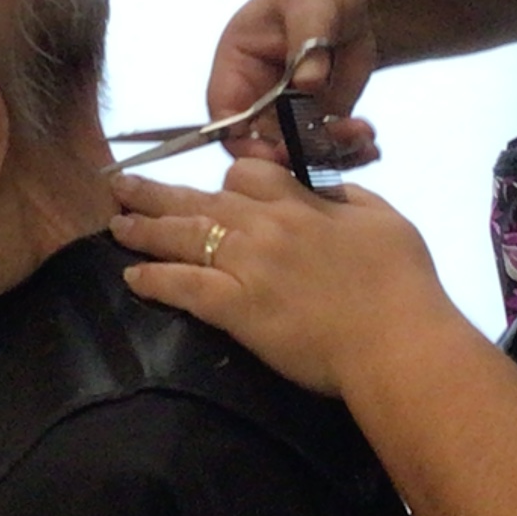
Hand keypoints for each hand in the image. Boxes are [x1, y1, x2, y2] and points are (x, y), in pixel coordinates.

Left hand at [111, 162, 462, 398]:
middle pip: (201, 200)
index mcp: (300, 204)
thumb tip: (323, 188)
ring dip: (145, 229)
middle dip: (158, 193)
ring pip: (184, 237)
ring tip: (115, 224)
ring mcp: (247, 266)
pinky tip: (132, 276)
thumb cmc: (401, 284)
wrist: (396, 340)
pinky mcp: (237, 309)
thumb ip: (347, 196)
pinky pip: (184, 287)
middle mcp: (265, 227)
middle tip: (121, 187)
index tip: (217, 189)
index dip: (227, 180)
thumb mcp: (384, 219)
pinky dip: (155, 279)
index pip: (246, 175)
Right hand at [206, 0, 379, 169]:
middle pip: (262, 146)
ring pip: (299, 155)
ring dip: (331, 155)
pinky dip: (350, 154)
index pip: (225, 119)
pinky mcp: (318, 121)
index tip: (279, 152)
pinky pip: (328, 151)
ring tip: (363, 138)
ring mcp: (288, 114)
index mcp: (236, 67)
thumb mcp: (313, 5)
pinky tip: (370, 146)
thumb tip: (307, 83)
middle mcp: (256, 98)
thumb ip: (307, 43)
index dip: (244, 143)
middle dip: (297, 155)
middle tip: (334, 146)